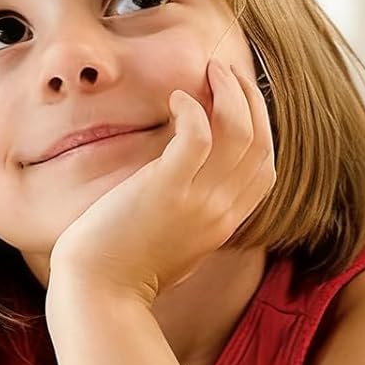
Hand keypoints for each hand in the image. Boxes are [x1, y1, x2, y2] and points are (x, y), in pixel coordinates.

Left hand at [48, 55, 275, 304]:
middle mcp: (220, 211)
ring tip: (210, 69)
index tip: (241, 100)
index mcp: (224, 225)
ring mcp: (198, 202)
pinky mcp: (166, 191)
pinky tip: (177, 97)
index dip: (260, 127)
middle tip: (227, 71)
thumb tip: (185, 193)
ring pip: (239, 132)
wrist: (98, 296)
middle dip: (250, 100)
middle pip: (260, 143)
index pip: (265, 168)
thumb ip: (190, 220)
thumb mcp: (173, 247)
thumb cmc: (120, 273)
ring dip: (230, 93)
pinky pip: (198, 136)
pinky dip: (193, 109)